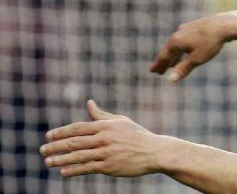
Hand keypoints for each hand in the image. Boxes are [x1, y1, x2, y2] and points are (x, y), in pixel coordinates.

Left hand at [40, 100, 169, 176]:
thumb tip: (89, 103)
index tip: (48, 136)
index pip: (77, 128)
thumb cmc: (137, 135)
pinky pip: (87, 168)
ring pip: (78, 156)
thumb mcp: (120, 121)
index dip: (61, 132)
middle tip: (42, 150)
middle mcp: (104, 138)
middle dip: (55, 146)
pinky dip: (74, 170)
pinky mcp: (109, 166)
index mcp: (105, 126)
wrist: (155, 152)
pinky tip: (63, 172)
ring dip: (60, 159)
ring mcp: (106, 153)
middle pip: (74, 142)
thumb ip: (101, 115)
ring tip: (48, 162)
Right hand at [150, 10, 236, 81]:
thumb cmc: (210, 43)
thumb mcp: (196, 59)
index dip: (158, 65)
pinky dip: (182, 48)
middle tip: (158, 71)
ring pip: (177, 45)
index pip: (164, 56)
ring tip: (172, 64)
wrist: (224, 25)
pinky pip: (184, 39)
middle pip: (168, 50)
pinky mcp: (194, 26)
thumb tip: (170, 80)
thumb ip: (183, 69)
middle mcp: (178, 34)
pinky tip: (185, 50)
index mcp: (175, 42)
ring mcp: (186, 28)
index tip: (153, 71)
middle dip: (164, 62)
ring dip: (174, 56)